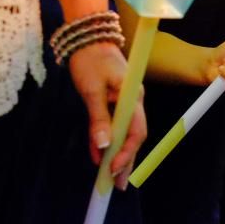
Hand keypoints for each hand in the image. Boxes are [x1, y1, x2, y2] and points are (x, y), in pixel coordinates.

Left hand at [68, 42, 147, 190]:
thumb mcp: (91, 90)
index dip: (127, 152)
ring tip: (109, 177)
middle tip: (116, 185)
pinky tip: (100, 156)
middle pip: (134, 136)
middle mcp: (134, 101)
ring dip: (117, 154)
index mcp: (133, 97)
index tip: (113, 170)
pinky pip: (116, 125)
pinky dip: (108, 141)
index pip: (136, 131)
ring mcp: (126, 101)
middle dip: (126, 160)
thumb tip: (103, 146)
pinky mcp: (116, 101)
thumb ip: (98, 118)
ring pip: (126, 133)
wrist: (88, 38)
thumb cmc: (91, 60)